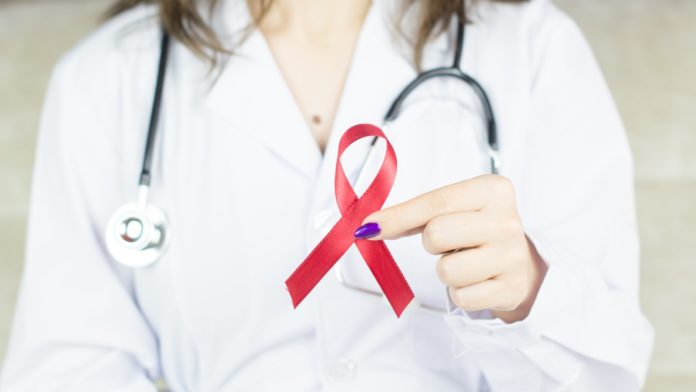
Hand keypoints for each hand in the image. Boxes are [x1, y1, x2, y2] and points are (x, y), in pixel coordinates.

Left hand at [355, 175, 546, 322]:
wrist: (520, 260)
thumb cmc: (477, 228)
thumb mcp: (455, 208)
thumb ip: (414, 213)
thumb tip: (369, 227)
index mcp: (493, 190)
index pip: (435, 203)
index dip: (398, 217)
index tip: (369, 227)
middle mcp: (507, 221)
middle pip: (436, 235)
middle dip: (431, 243)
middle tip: (449, 242)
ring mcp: (512, 256)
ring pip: (446, 270)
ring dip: (446, 270)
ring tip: (465, 261)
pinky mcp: (511, 289)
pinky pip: (461, 296)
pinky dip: (459, 292)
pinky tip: (475, 279)